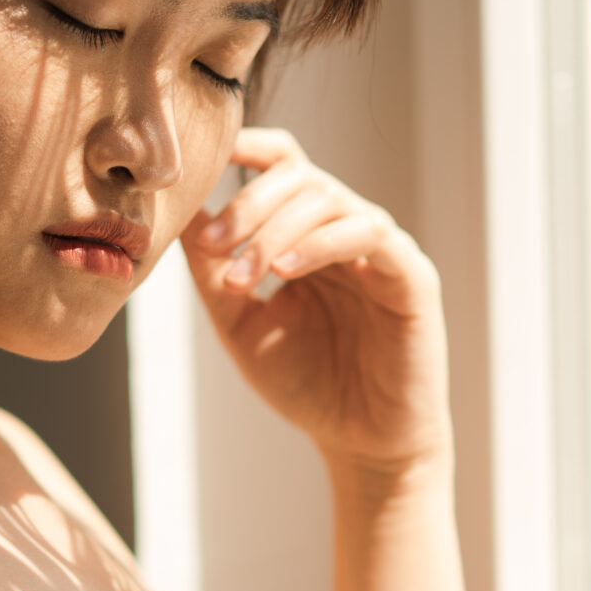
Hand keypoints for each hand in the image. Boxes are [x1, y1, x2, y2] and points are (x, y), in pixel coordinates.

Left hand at [180, 127, 451, 471]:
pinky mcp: (411, 276)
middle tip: (212, 245)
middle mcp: (345, 230)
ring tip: (243, 276)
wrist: (362, 442)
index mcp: (308, 233)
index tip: (200, 164)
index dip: (245, 148)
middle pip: (298, 175)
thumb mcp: (241, 323)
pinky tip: (283, 272)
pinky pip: (368, 233)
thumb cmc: (307, 384)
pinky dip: (319, 244)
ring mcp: (381, 249)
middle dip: (247, 203)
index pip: (282, 165)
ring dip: (274, 230)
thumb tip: (180, 213)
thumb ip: (212, 272)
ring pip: (328, 199)